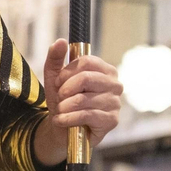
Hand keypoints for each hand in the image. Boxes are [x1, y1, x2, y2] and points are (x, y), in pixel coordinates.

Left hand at [34, 42, 123, 165]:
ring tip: (60, 111)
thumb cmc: (63, 100)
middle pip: (86, 78)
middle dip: (65, 89)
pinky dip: (68, 118)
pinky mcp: (111, 120)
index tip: (58, 82)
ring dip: (64, 106)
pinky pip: (86, 115)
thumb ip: (55, 58)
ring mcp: (115, 103)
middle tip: (59, 98)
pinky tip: (61, 120)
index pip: (87, 62)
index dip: (67, 72)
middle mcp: (115, 84)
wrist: (63, 128)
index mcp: (105, 70)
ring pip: (83, 99)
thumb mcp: (55, 78)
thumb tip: (61, 41)